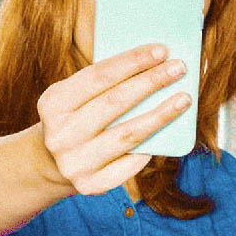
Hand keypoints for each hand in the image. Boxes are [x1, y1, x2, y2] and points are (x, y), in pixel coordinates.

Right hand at [37, 43, 191, 195]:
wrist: (52, 164)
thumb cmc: (76, 119)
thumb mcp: (75, 97)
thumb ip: (104, 83)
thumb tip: (153, 64)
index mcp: (53, 104)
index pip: (99, 76)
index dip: (132, 61)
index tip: (161, 50)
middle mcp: (60, 134)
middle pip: (115, 102)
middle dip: (151, 82)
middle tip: (179, 69)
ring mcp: (75, 163)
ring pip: (129, 134)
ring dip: (161, 114)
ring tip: (183, 99)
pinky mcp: (92, 185)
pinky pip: (131, 163)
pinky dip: (151, 146)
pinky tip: (169, 132)